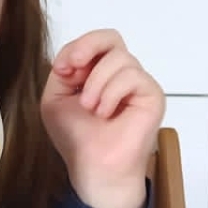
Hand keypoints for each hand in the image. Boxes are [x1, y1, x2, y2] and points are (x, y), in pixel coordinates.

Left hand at [42, 29, 165, 207]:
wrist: (93, 168)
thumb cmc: (77, 138)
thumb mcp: (56, 97)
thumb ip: (63, 70)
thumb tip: (75, 58)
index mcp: (100, 72)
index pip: (95, 43)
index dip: (77, 47)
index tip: (60, 69)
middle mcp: (122, 74)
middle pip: (111, 38)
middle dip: (87, 47)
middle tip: (72, 69)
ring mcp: (139, 84)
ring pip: (120, 58)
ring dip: (97, 83)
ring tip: (90, 108)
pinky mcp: (152, 95)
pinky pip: (133, 76)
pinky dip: (112, 93)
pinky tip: (105, 114)